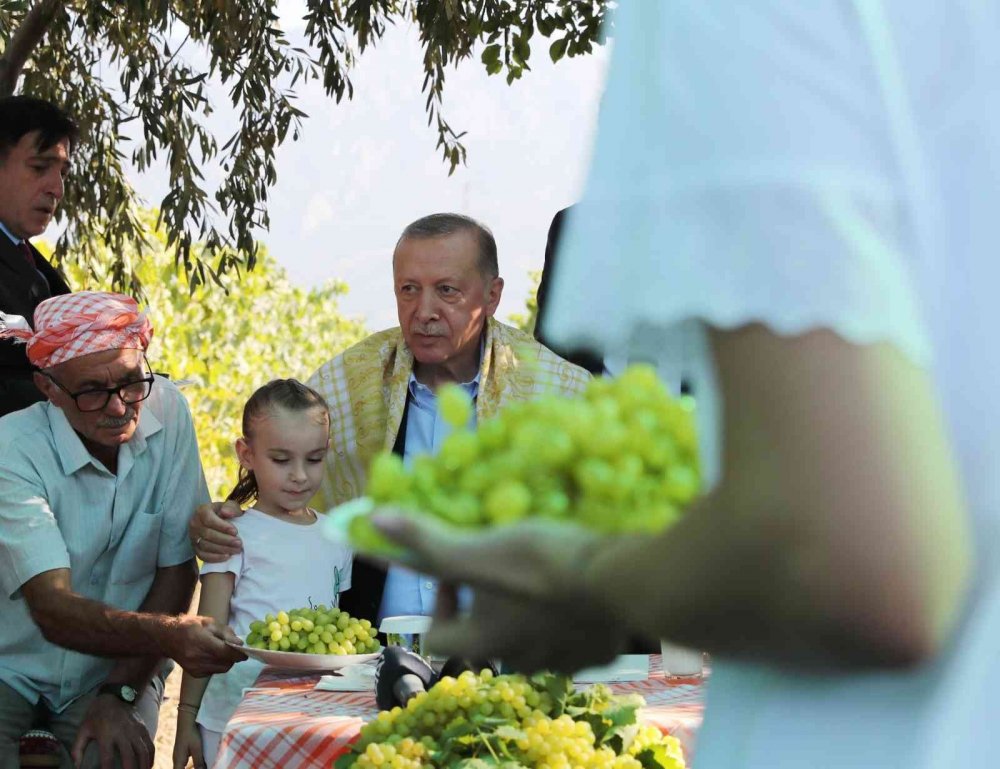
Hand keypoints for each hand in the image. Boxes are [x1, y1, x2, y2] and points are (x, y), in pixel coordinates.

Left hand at [71, 692, 153, 768]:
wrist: (114, 696)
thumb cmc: (96, 716)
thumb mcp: (83, 730)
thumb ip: (77, 749)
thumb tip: (77, 767)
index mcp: (106, 734)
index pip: (108, 758)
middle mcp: (123, 733)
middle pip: (129, 757)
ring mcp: (135, 730)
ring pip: (143, 751)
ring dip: (143, 766)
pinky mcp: (143, 728)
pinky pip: (150, 744)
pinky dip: (151, 757)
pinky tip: (148, 766)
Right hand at [161, 615, 246, 676]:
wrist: (167, 638)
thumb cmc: (190, 626)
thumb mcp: (209, 622)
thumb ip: (225, 632)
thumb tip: (240, 643)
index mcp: (201, 642)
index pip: (225, 652)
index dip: (238, 654)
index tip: (246, 653)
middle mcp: (197, 658)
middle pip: (225, 663)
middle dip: (233, 657)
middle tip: (234, 649)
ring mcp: (195, 668)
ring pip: (221, 669)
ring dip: (226, 661)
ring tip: (222, 651)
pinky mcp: (195, 674)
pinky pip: (214, 671)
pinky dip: (218, 665)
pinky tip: (213, 656)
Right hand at [172, 712, 206, 768]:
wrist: (187, 720)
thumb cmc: (191, 734)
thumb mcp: (196, 748)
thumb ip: (198, 762)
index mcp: (178, 761)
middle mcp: (177, 760)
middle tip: (201, 766)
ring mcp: (179, 755)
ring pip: (184, 766)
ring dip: (192, 767)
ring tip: (201, 765)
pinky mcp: (183, 751)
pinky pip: (186, 762)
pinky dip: (192, 764)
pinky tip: (200, 762)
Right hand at [190, 500, 243, 562]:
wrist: (217, 521)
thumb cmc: (225, 512)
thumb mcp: (230, 506)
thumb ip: (231, 507)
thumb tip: (226, 513)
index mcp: (202, 511)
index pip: (209, 520)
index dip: (222, 527)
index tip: (236, 532)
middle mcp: (194, 523)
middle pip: (208, 534)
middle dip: (225, 540)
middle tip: (239, 543)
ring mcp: (193, 537)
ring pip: (205, 546)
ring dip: (222, 549)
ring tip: (236, 550)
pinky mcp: (195, 548)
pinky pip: (202, 555)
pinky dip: (215, 558)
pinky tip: (227, 556)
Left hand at [371, 511, 627, 671]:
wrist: (627, 581)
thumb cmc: (548, 564)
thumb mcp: (484, 547)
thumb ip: (430, 540)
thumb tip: (373, 520)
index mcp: (485, 640)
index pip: (438, 637)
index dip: (439, 604)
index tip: (455, 572)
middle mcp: (518, 660)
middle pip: (485, 640)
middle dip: (485, 607)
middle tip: (501, 567)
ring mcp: (562, 662)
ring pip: (530, 643)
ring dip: (527, 615)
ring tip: (542, 575)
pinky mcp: (599, 655)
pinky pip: (574, 642)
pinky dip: (569, 620)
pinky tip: (580, 590)